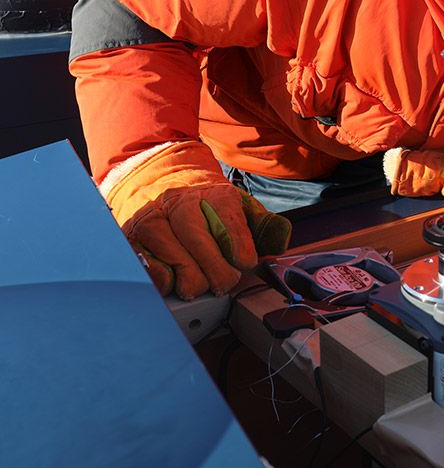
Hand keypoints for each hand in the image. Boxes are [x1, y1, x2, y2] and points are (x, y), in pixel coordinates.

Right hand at [103, 141, 290, 299]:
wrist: (162, 188)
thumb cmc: (208, 210)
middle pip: (196, 236)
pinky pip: (146, 266)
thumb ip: (263, 226)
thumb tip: (280, 240)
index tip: (246, 261)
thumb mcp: (240, 210)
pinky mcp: (132, 241)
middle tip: (225, 282)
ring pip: (170, 254)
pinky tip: (175, 283)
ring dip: (190, 279)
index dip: (238, 241)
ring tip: (202, 286)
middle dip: (215, 267)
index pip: (226, 214)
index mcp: (212, 194)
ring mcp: (152, 221)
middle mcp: (179, 203)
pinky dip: (163, 281)